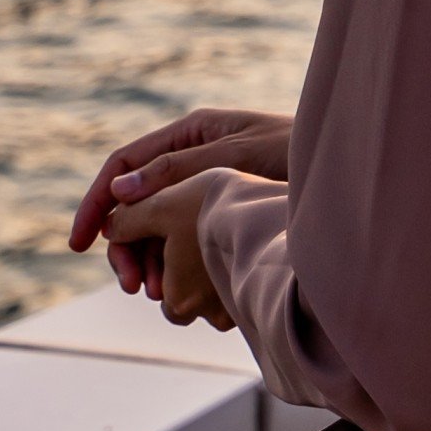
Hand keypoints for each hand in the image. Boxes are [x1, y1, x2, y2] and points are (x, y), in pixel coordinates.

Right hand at [69, 106, 290, 298]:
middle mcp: (192, 160)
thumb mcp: (238, 159)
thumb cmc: (302, 152)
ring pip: (159, 228)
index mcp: (189, 135)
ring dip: (150, 261)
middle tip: (132, 286)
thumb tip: (121, 190)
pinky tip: (182, 293)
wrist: (352, 171)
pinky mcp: (226, 217)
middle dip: (126, 244)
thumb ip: (178, 172)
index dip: (95, 204)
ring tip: (157, 295)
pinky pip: (186, 243)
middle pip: (136, 203)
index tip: (78, 244)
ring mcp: (208, 189)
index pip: (122, 166)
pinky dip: (177, 267)